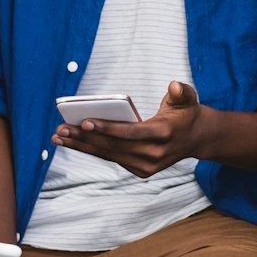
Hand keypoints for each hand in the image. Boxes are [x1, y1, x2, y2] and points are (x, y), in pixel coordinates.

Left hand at [52, 81, 215, 176]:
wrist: (197, 138)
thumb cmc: (186, 113)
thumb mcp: (188, 98)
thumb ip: (182, 91)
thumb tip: (174, 86)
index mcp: (164, 135)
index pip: (131, 132)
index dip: (107, 128)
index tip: (84, 121)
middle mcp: (154, 154)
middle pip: (114, 146)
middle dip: (85, 137)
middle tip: (61, 129)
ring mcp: (147, 165)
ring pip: (109, 155)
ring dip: (82, 146)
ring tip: (59, 137)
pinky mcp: (141, 170)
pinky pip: (112, 158)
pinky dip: (92, 151)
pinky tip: (74, 142)